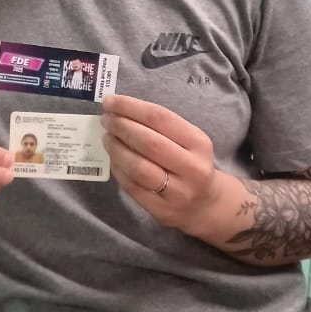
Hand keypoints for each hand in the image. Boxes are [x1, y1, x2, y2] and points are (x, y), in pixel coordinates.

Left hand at [101, 94, 222, 233]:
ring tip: (107, 138)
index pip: (160, 118)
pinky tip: (113, 159)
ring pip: (138, 167)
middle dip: (121, 127)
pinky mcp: (161, 210)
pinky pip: (132, 187)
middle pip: (148, 142)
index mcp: (199, 143)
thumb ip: (161, 126)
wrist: (205, 204)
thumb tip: (119, 109)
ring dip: (116, 149)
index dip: (131, 107)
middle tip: (106, 119)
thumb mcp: (189, 141)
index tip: (110, 101)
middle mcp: (192, 168)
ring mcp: (177, 192)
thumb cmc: (190, 163)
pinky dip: (118, 169)